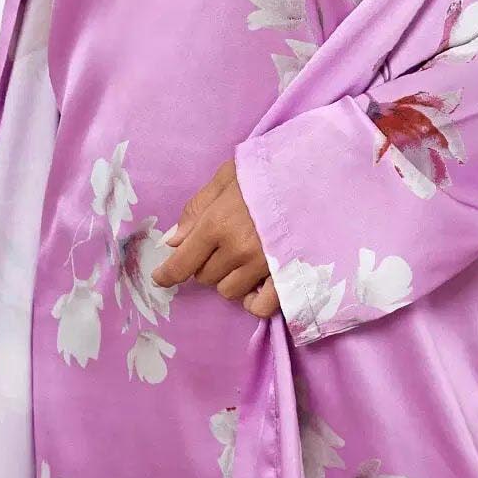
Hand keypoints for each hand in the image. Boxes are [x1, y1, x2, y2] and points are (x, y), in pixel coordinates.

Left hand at [150, 158, 280, 320]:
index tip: (161, 277)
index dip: (167, 274)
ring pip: (229, 291)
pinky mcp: (286, 276)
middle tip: (221, 245)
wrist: (316, 174)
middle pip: (205, 277)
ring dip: (229, 278)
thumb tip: (173, 241)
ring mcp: (263, 266)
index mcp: (217, 223)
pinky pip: (260, 306)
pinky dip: (253, 301)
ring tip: (242, 258)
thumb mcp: (227, 176)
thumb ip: (197, 208)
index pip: (182, 263)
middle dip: (206, 264)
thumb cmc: (269, 171)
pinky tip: (254, 286)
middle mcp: (237, 249)